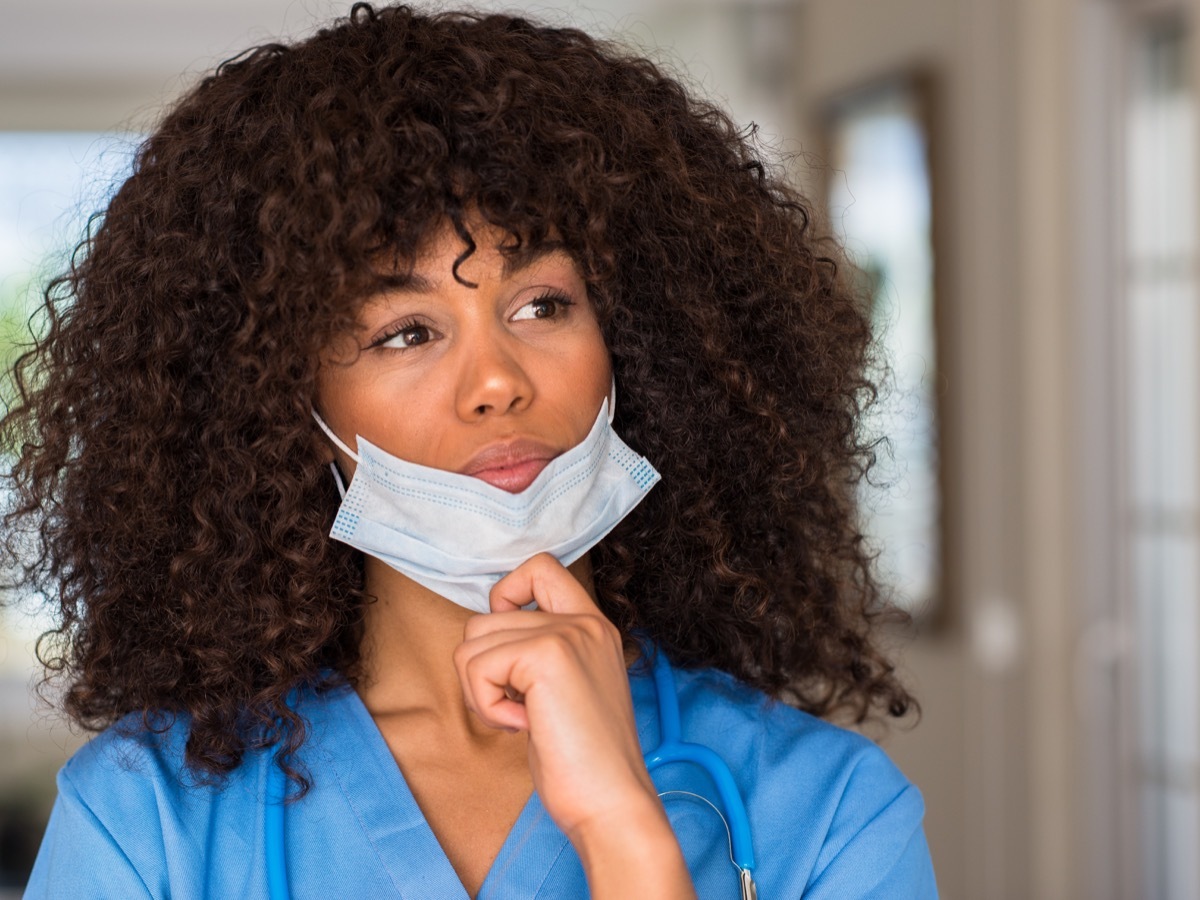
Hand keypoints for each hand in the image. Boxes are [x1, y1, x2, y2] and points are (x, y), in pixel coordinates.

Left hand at [452, 553, 694, 897]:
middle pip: (485, 617)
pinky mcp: (547, 656)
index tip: (510, 653)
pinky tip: (523, 727)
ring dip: (483, 690)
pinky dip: (487, 705)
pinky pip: (477, 667)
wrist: (611, 802)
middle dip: (483, 670)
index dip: (505, 598)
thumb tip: (483, 644)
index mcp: (593, 627)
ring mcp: (568, 634)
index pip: (539, 568)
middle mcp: (584, 621)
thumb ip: (537, 654)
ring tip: (522, 720)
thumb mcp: (564, 691)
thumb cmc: (583, 763)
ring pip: (473, 642)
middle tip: (519, 709)